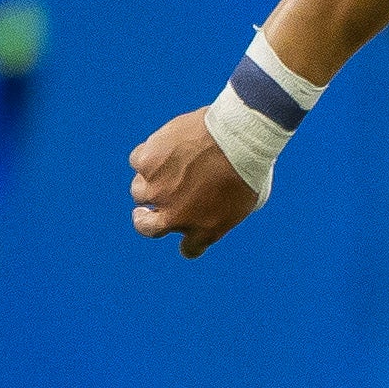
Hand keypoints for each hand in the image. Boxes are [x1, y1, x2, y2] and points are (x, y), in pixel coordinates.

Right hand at [129, 108, 262, 257]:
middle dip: (144, 220)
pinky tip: (164, 146)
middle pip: (146, 227)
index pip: (189, 249)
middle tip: (144, 211)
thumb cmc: (250, 165)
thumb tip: (217, 207)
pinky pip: (138, 161)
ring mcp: (156, 190)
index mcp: (205, 231)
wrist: (237, 138)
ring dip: (151, 182)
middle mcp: (175, 216)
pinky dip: (149, 155)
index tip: (185, 232)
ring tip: (169, 165)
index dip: (188, 242)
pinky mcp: (145, 163)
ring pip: (139, 192)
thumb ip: (226, 211)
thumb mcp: (249, 201)